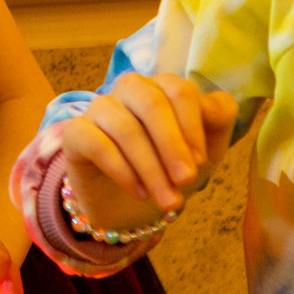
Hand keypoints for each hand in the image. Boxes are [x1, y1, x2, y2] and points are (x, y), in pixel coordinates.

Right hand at [58, 73, 236, 229]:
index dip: (192, 126)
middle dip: (172, 145)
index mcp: (161, 87)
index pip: (178, 90)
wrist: (132, 206)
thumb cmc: (170, 169)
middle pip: (151, 103)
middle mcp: (128, 90)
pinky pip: (96, 144)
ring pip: (125, 127)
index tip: (200, 162)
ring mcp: (99, 109)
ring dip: (151, 168)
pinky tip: (139, 192)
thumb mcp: (204, 148)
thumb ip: (217, 119)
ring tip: (167, 200)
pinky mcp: (75, 134)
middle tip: (186, 182)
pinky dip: (122, 171)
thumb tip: (213, 106)